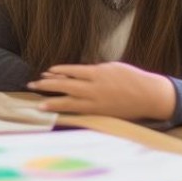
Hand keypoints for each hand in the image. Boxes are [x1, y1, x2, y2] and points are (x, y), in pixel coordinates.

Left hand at [27, 62, 176, 120]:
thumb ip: (94, 71)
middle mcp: (95, 88)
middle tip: (33, 84)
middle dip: (48, 85)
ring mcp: (97, 102)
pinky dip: (67, 110)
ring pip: (70, 101)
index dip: (58, 71)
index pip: (72, 71)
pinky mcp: (101, 113)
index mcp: (98, 73)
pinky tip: (58, 111)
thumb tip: (77, 74)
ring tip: (38, 104)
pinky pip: (80, 111)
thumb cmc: (131, 78)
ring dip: (52, 102)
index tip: (47, 71)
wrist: (148, 95)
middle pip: (66, 85)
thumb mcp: (112, 67)